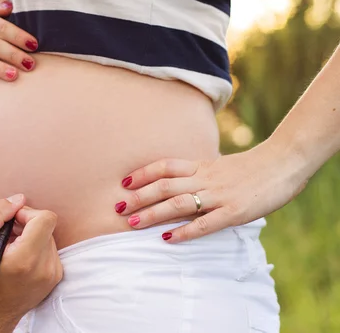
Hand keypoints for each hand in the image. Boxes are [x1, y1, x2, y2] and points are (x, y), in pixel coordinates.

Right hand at [0, 194, 62, 332]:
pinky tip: (20, 259)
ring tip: (11, 250)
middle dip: (26, 225)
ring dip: (30, 236)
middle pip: (45, 226)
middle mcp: (45, 267)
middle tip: (7, 236)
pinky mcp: (56, 276)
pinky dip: (36, 247)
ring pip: (48, 236)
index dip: (27, 213)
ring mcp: (53, 273)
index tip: (12, 222)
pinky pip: (51, 248)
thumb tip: (18, 199)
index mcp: (26, 259)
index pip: (46, 219)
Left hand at [115, 142, 307, 242]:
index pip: (165, 166)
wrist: (283, 163)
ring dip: (152, 214)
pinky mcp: (233, 212)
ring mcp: (218, 195)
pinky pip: (204, 223)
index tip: (124, 183)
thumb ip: (199, 173)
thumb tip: (179, 182)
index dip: (143, 174)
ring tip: (132, 223)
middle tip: (118, 208)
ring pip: (178, 204)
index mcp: (201, 166)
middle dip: (139, 197)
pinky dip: (184, 231)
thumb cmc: (252, 167)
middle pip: (164, 186)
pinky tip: (168, 239)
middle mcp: (205, 178)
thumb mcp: (220, 165)